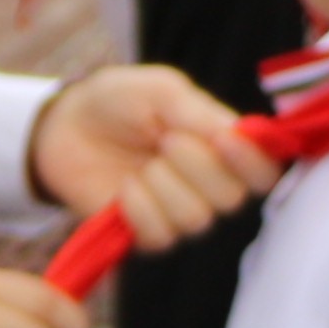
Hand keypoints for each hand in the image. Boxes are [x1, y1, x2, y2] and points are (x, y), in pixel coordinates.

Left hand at [34, 63, 276, 247]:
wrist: (64, 126)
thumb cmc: (118, 101)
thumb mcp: (161, 91)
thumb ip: (201, 113)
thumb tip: (241, 135)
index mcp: (223, 146)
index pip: (264, 170)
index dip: (253, 162)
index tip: (225, 141)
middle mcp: (209, 184)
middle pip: (232, 198)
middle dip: (198, 167)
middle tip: (166, 140)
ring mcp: (178, 211)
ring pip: (196, 219)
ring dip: (164, 186)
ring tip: (143, 163)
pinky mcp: (146, 233)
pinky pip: (161, 235)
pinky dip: (139, 207)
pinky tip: (124, 187)